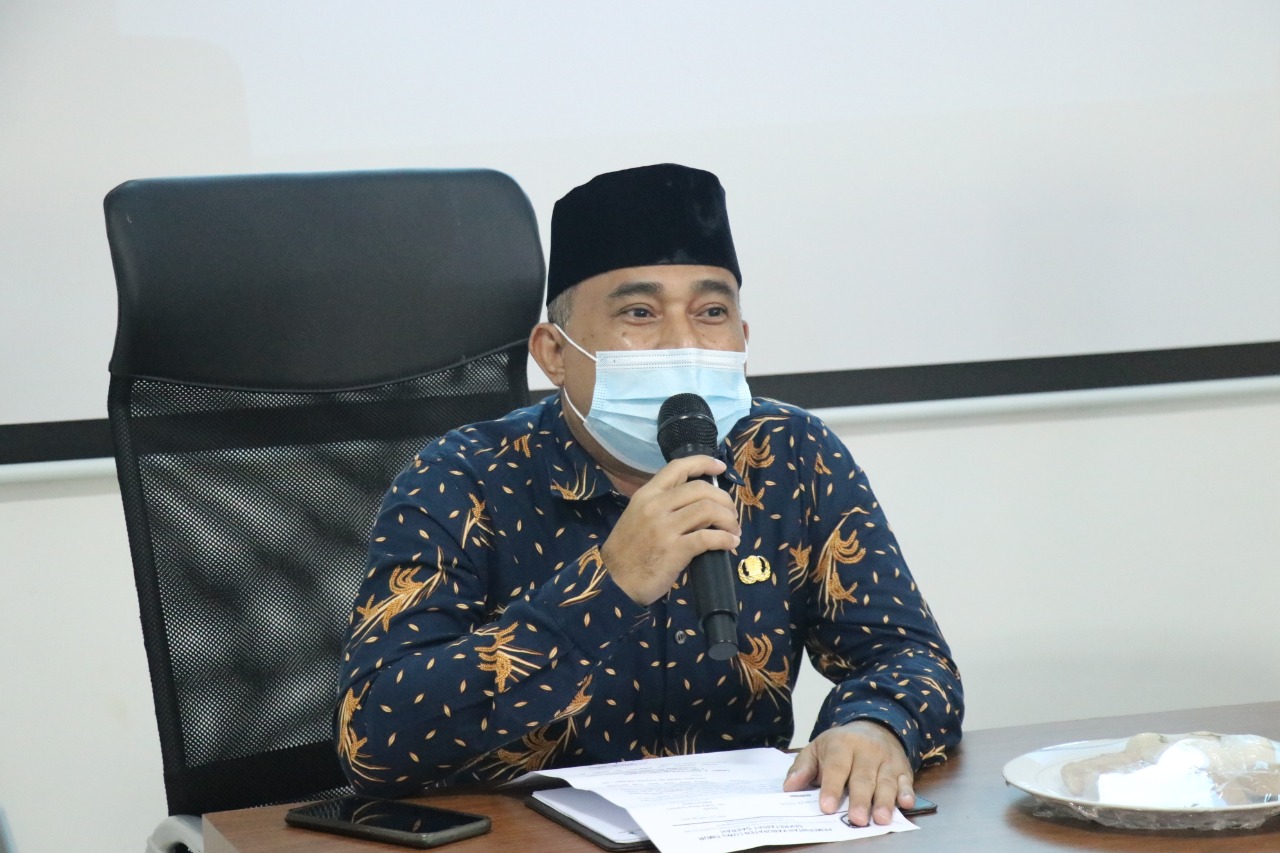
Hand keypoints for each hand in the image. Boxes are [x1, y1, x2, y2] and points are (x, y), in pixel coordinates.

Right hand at [601, 455, 740, 604]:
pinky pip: (708, 537)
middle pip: (701, 489)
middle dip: (724, 499)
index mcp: (646, 494)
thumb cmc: (628, 551)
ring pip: (708, 510)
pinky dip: (725, 539)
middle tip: (731, 513)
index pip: (677, 467)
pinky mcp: (675, 550)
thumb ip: (661, 505)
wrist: (614, 582)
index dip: (703, 463)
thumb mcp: (638, 517)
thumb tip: (694, 501)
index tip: (720, 468)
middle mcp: (656, 506)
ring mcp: (665, 527)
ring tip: (733, 529)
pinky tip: (730, 543)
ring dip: (728, 519)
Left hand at [783, 720, 914, 826]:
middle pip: (863, 777)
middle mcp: (867, 749)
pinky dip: (907, 792)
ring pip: (886, 781)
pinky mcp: (903, 768)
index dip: (831, 787)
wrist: (874, 726)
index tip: (827, 807)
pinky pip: (906, 781)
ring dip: (884, 801)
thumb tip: (789, 787)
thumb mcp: (817, 748)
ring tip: (880, 819)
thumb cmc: (840, 745)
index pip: (836, 767)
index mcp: (842, 743)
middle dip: (860, 799)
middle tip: (856, 819)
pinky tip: (906, 804)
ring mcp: (887, 759)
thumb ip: (803, 767)